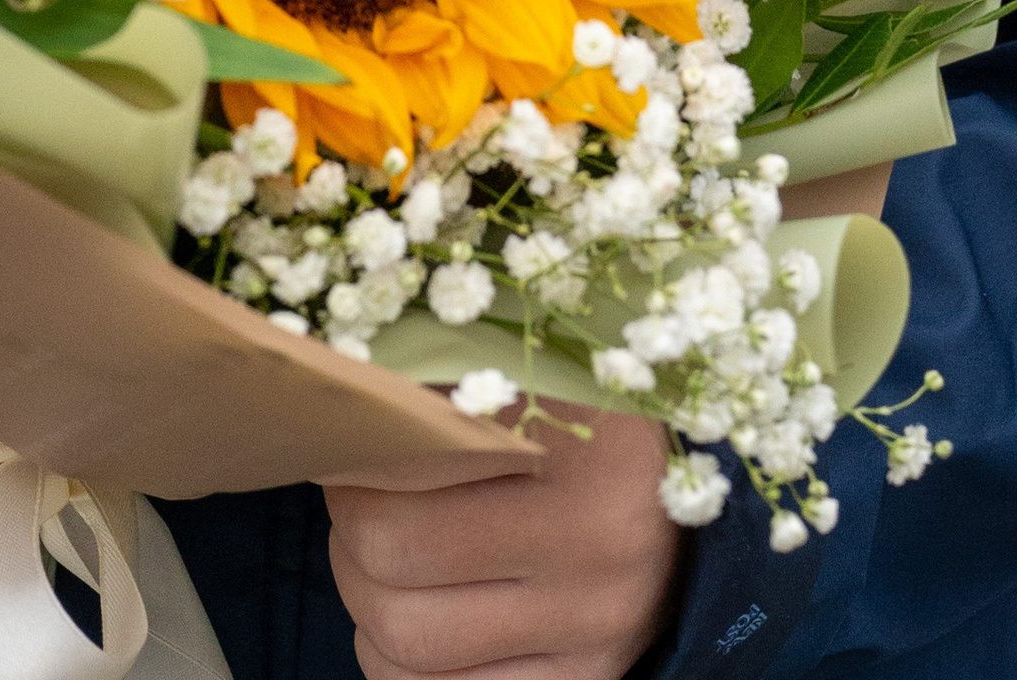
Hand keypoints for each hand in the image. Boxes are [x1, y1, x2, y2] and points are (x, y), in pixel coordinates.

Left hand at [326, 410, 681, 679]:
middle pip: (389, 550)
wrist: (680, 482)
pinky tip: (416, 612)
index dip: (353, 448)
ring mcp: (597, 624)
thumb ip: (447, 375)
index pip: (404, 453)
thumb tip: (335, 400)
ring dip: (364, 598)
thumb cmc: (584, 405)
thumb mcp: (531, 365)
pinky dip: (399, 664)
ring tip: (385, 553)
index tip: (355, 434)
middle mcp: (597, 538)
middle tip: (362, 491)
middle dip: (350, 521)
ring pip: (403, 638)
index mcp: (579, 434)